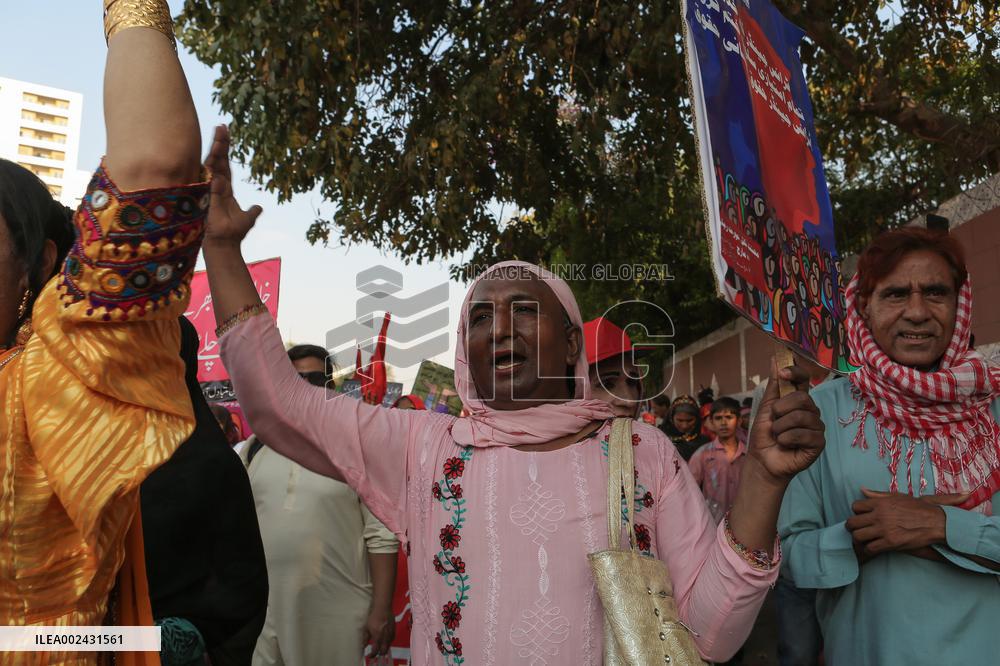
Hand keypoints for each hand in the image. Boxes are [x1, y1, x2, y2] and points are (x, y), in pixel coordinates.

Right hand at [203, 125, 261, 246]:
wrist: (225, 244)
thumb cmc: (233, 232)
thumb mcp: (247, 219)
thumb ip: (252, 211)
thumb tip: (258, 207)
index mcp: (225, 188)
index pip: (225, 165)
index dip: (225, 150)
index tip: (226, 134)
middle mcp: (216, 186)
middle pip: (218, 160)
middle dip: (220, 143)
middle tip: (222, 126)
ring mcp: (211, 190)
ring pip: (214, 165)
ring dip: (217, 149)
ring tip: (220, 133)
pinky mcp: (209, 197)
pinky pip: (212, 178)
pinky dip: (214, 167)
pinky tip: (217, 153)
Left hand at [362, 606, 394, 656]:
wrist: (383, 606)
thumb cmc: (374, 615)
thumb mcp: (367, 627)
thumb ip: (365, 638)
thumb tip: (363, 645)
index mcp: (378, 635)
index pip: (376, 650)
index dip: (372, 654)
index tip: (370, 655)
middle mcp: (385, 636)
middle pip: (384, 650)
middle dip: (380, 653)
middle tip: (376, 653)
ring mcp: (390, 633)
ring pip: (389, 645)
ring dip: (385, 648)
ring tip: (381, 647)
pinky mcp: (394, 629)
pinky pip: (392, 639)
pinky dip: (389, 642)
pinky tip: (386, 641)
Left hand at [746, 357, 825, 483]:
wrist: (762, 460)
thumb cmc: (765, 434)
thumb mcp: (766, 407)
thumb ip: (774, 385)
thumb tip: (775, 358)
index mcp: (798, 400)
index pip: (804, 379)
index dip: (796, 372)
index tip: (783, 374)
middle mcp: (811, 411)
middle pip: (802, 398)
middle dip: (781, 409)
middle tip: (774, 420)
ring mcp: (816, 427)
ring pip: (801, 417)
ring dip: (781, 427)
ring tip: (778, 435)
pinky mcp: (819, 443)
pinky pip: (803, 434)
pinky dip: (787, 439)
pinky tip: (785, 444)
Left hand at [845, 489, 966, 561]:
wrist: (936, 522)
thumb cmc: (918, 508)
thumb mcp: (898, 496)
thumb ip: (878, 494)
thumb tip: (862, 489)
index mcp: (880, 503)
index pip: (855, 506)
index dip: (857, 512)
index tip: (862, 516)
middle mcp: (879, 515)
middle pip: (852, 522)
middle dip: (852, 527)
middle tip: (858, 529)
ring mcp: (884, 529)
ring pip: (858, 536)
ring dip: (859, 539)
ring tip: (864, 539)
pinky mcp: (891, 542)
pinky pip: (870, 548)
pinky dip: (869, 549)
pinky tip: (873, 547)